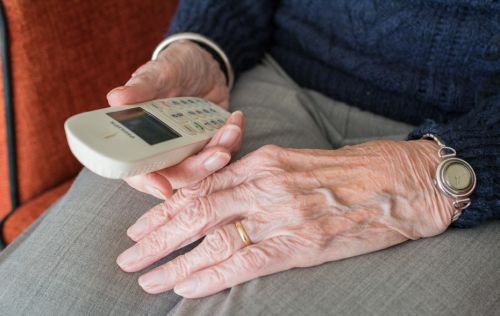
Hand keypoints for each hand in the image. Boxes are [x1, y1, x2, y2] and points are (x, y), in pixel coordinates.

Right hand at [106, 40, 240, 197]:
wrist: (203, 63)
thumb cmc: (173, 67)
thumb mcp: (159, 73)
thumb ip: (142, 87)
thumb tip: (116, 98)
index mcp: (141, 140)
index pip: (138, 172)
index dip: (148, 183)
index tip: (163, 188)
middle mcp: (165, 152)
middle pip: (178, 176)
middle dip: (200, 168)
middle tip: (219, 153)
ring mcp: (190, 151)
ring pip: (205, 168)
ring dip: (221, 152)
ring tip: (231, 128)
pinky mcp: (211, 145)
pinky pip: (225, 153)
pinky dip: (233, 140)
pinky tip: (236, 120)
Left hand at [116, 140, 453, 297]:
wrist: (399, 183)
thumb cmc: (349, 171)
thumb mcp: (296, 162)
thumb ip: (258, 177)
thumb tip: (222, 198)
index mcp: (264, 161)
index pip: (202, 186)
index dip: (166, 208)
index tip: (141, 226)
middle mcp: (266, 185)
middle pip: (197, 210)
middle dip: (156, 235)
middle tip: (127, 256)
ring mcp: (282, 214)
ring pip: (213, 238)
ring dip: (174, 261)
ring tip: (145, 277)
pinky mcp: (301, 243)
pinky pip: (244, 261)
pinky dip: (210, 275)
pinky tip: (185, 287)